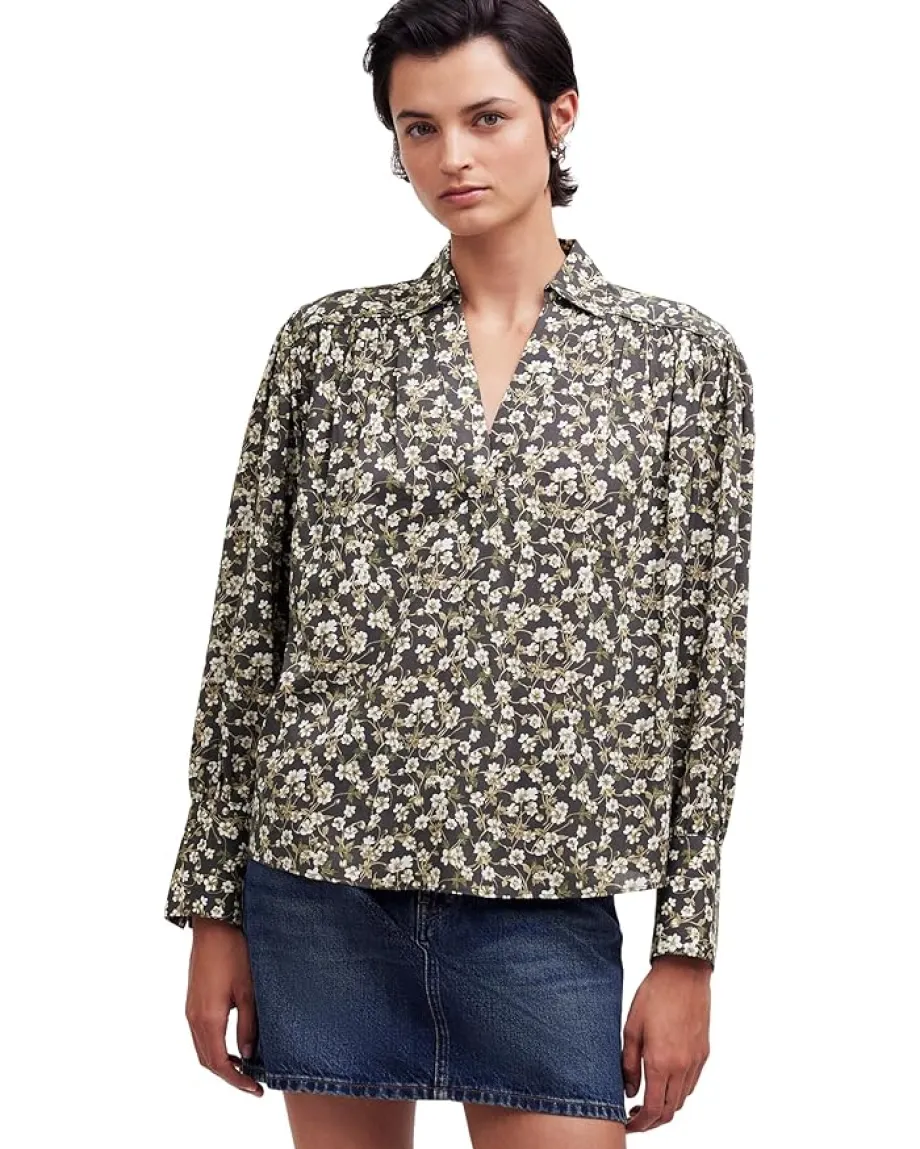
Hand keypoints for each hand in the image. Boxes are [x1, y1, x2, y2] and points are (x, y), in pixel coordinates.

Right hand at [185, 916, 262, 1095]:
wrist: (214, 927)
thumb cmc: (234, 954)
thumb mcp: (249, 991)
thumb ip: (247, 1025)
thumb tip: (248, 1054)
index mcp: (208, 1018)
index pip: (219, 1063)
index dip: (236, 1080)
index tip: (255, 1089)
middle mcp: (194, 1018)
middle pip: (207, 1061)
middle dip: (229, 1076)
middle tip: (252, 1083)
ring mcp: (190, 1010)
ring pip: (202, 1048)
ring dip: (221, 1062)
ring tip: (244, 1067)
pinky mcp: (193, 1001)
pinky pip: (200, 1034)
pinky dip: (215, 1047)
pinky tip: (232, 1044)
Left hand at [621, 955, 710, 1131]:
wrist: (684, 973)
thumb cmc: (655, 994)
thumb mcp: (631, 1027)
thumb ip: (628, 1063)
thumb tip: (629, 1090)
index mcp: (661, 1062)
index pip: (653, 1109)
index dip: (640, 1124)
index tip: (628, 1124)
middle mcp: (682, 1067)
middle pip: (670, 1111)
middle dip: (652, 1121)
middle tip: (635, 1117)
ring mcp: (696, 1061)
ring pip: (682, 1100)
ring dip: (666, 1107)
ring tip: (648, 1099)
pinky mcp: (704, 1053)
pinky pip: (691, 1083)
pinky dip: (678, 1092)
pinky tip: (665, 1082)